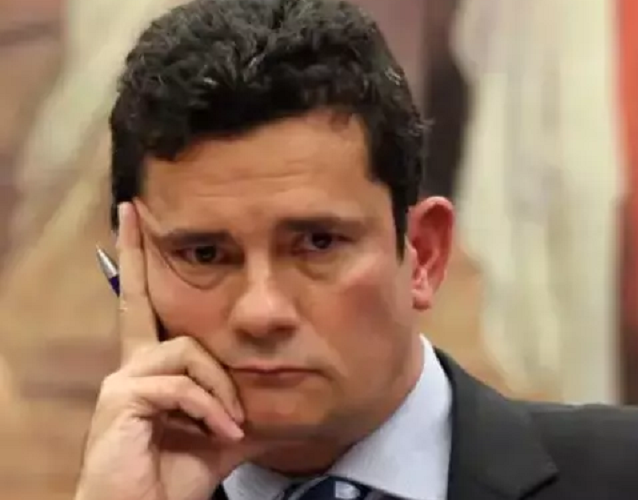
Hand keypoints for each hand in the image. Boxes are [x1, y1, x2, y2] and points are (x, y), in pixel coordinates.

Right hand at [75, 202, 254, 499]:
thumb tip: (284, 396)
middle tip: (133, 211)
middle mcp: (132, 364)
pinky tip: (223, 432)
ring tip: (231, 424)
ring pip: (188, 350)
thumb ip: (242, 403)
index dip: (138, 264)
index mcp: (155, 368)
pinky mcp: (121, 399)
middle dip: (135, 253)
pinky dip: (211, 409)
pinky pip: (181, 384)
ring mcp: (123, 380)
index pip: (146, 308)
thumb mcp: (225, 430)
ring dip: (220, 389)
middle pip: (145, 302)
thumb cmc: (180, 474)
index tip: (133, 217)